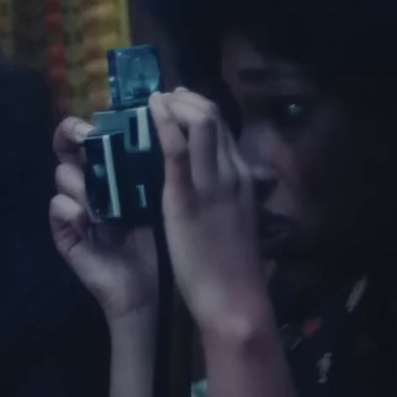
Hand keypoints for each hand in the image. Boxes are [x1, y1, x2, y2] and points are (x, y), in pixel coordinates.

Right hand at [50, 116, 159, 327]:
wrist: (160, 290)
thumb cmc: (166, 239)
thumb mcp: (168, 195)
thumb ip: (160, 159)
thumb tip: (168, 117)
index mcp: (116, 170)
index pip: (96, 134)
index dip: (96, 119)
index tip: (108, 112)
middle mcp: (93, 183)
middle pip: (67, 146)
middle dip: (71, 134)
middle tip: (84, 136)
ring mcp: (76, 208)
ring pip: (63, 175)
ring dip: (81, 180)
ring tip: (103, 195)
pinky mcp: (68, 235)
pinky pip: (57, 210)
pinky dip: (70, 210)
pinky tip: (87, 218)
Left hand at [148, 89, 273, 341]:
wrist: (236, 300)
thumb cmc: (235, 272)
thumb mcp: (241, 225)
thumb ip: (235, 202)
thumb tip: (231, 187)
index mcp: (245, 181)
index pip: (225, 132)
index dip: (202, 112)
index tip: (182, 105)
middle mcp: (232, 174)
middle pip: (214, 119)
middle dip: (187, 100)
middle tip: (166, 96)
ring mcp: (212, 184)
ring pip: (200, 124)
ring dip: (176, 105)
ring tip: (155, 100)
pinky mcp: (187, 198)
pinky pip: (179, 149)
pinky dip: (165, 123)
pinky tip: (152, 110)